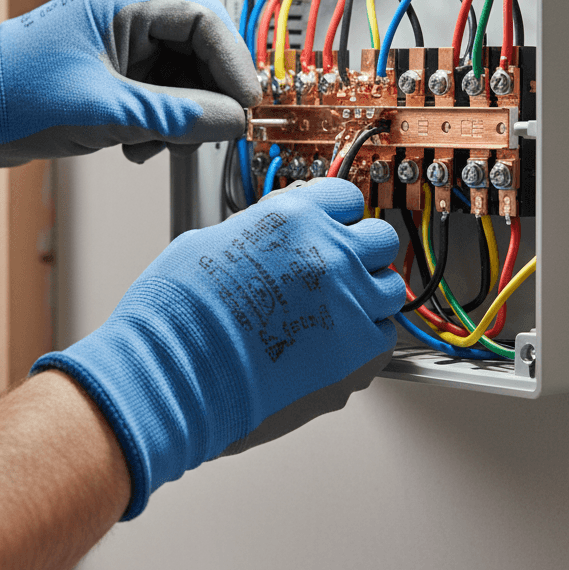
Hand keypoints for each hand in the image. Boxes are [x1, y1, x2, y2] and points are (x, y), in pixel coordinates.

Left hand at [0, 0, 260, 182]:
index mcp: (121, 2)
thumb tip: (230, 119)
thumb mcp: (108, 111)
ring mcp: (114, 50)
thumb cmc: (10, 95)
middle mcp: (122, 19)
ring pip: (179, 79)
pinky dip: (157, 126)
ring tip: (159, 142)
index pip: (203, 18)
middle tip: (214, 129)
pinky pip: (155, 98)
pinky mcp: (107, 79)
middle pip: (196, 50)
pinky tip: (136, 145)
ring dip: (180, 117)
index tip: (246, 102)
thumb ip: (177, 116)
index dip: (232, 62)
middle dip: (206, 94)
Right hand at [32, 178, 403, 517]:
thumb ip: (256, 233)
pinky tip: (337, 342)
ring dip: (370, 295)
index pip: (346, 197)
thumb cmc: (179, 315)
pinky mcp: (355, 352)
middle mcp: (329, 252)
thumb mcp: (209, 242)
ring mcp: (348, 302)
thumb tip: (266, 238)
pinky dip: (367, 338)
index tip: (336, 225)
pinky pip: (383, 336)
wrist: (177, 372)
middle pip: (379, 238)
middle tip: (342, 268)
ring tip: (341, 310)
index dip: (337, 214)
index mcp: (293, 216)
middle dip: (362, 251)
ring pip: (391, 288)